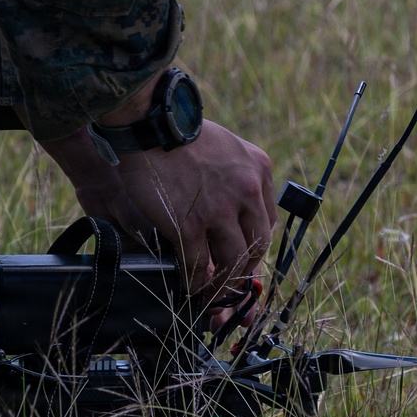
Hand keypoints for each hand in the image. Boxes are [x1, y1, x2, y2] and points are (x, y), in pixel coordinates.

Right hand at [111, 119, 275, 296]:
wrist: (150, 123)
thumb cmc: (179, 131)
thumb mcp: (226, 145)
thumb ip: (235, 175)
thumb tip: (228, 208)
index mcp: (259, 171)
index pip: (266, 222)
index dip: (253, 247)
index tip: (242, 258)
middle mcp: (246, 192)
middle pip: (254, 247)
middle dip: (242, 272)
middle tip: (229, 285)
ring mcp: (219, 211)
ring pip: (231, 262)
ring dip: (221, 284)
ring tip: (210, 293)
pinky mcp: (189, 225)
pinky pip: (198, 265)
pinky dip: (195, 282)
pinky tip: (189, 287)